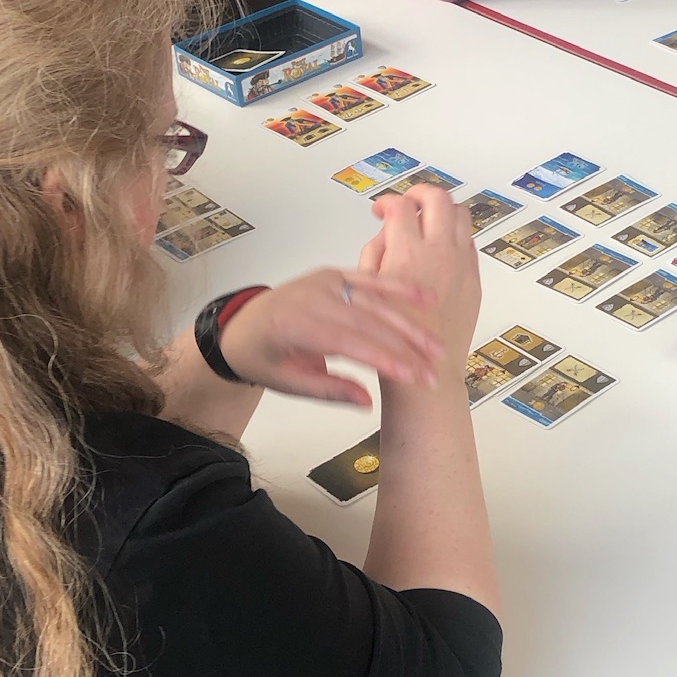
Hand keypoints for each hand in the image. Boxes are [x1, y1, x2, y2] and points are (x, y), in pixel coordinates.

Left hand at [217, 262, 444, 406]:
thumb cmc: (262, 356)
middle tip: (433, 371)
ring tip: (437, 347)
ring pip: (376, 302)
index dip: (385, 359)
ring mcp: (325, 282)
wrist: (240, 325)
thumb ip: (329, 389)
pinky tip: (426, 299)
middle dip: (406, 348)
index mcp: (295, 325)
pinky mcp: (334, 276)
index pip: (350, 342)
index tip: (413, 377)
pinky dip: (400, 290)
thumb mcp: (288, 382)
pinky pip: (371, 281)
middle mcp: (312, 297)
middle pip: (369, 323)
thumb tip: (368, 401)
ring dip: (411, 325)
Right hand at [364, 185, 479, 377]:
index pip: (400, 206)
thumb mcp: (367, 291)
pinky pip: (470, 243)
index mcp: (407, 256)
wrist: (424, 372)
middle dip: (420, 193)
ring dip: (442, 212)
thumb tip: (386, 233)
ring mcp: (461, 266)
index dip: (387, 202)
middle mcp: (438, 255)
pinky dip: (455, 236)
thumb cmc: (394, 342)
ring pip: (460, 215)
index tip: (382, 209)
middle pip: (438, 199)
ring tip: (428, 220)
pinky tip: (441, 247)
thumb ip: (376, 254)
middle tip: (409, 202)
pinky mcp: (474, 280)